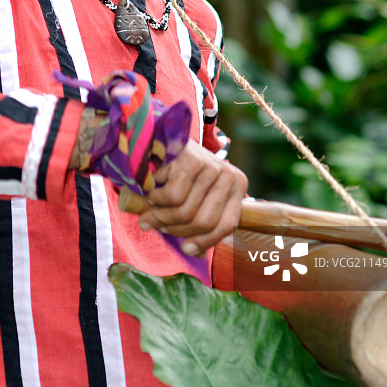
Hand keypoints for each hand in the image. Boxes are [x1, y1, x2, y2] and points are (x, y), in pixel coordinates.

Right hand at [137, 140, 247, 256]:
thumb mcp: (197, 194)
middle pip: (204, 222)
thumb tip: (196, 253)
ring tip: (149, 210)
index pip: (227, 226)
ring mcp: (213, 166)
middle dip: (175, 229)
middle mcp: (230, 175)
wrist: (159, 134)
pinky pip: (172, 197)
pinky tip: (151, 191)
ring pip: (185, 211)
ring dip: (160, 216)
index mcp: (238, 186)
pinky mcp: (192, 160)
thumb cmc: (179, 171)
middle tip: (155, 225)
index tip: (186, 248)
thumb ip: (199, 219)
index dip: (206, 241)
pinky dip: (156, 200)